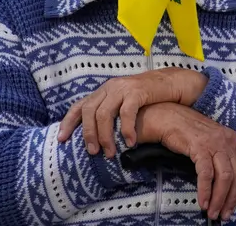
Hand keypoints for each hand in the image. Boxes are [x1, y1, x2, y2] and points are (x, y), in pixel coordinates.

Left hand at [57, 68, 208, 155]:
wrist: (173, 82)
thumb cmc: (148, 98)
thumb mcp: (124, 103)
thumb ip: (111, 113)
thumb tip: (95, 138)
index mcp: (104, 90)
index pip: (80, 105)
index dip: (68, 122)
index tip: (62, 140)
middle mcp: (110, 87)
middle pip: (89, 111)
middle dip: (88, 134)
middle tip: (92, 152)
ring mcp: (123, 88)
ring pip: (105, 113)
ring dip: (105, 136)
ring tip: (110, 152)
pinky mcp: (138, 91)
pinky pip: (127, 112)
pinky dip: (126, 129)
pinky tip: (130, 142)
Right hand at [138, 102, 235, 221]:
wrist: (168, 118)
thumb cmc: (188, 134)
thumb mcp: (211, 144)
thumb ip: (220, 160)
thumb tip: (224, 188)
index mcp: (233, 140)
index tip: (231, 208)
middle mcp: (228, 140)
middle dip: (230, 199)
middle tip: (223, 215)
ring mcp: (215, 142)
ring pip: (224, 176)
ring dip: (219, 198)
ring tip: (212, 212)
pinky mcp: (200, 146)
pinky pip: (206, 173)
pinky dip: (206, 190)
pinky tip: (203, 201)